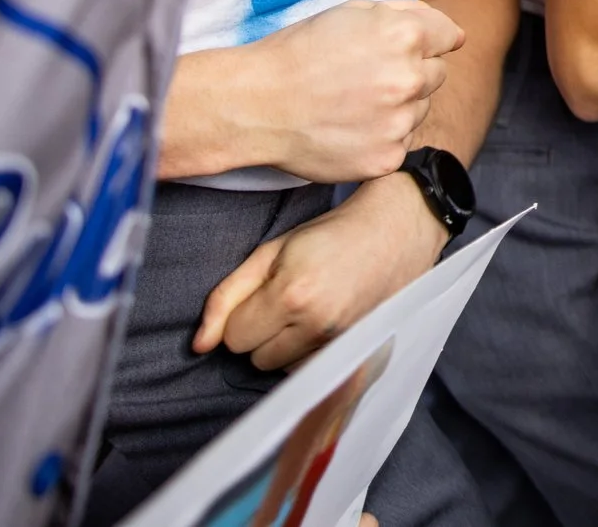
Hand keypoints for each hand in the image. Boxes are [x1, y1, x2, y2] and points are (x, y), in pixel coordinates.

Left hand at [195, 174, 449, 370]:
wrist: (398, 228)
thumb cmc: (332, 233)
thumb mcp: (272, 252)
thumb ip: (227, 296)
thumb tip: (199, 345)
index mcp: (290, 295)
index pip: (233, 339)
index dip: (241, 315)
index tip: (263, 292)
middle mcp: (316, 324)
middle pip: (255, 359)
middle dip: (261, 333)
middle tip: (285, 299)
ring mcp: (340, 340)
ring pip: (282, 368)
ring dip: (285, 345)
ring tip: (308, 309)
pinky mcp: (358, 349)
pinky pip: (311, 370)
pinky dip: (309, 352)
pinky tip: (325, 321)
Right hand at [241, 0, 463, 182]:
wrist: (255, 105)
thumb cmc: (299, 52)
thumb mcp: (351, 12)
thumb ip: (404, 14)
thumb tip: (449, 31)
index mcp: (405, 36)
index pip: (450, 37)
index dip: (429, 41)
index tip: (410, 50)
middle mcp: (410, 78)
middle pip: (438, 74)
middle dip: (412, 72)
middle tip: (367, 77)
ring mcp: (400, 122)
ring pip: (421, 109)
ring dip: (398, 106)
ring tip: (352, 103)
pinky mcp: (388, 157)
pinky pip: (402, 142)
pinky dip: (383, 136)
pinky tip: (349, 128)